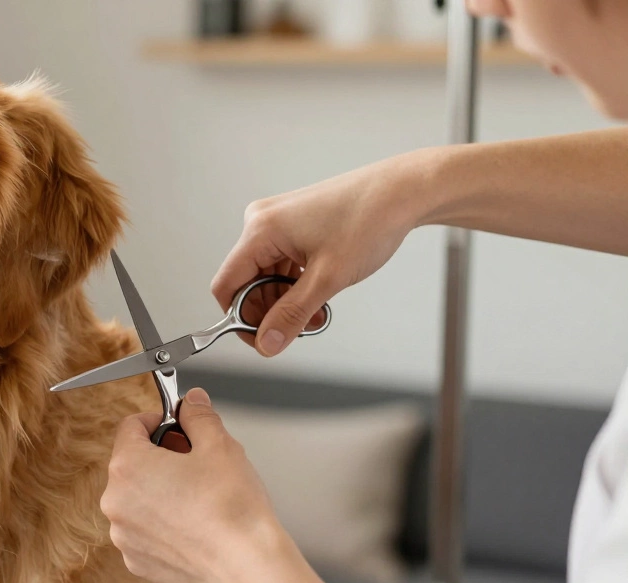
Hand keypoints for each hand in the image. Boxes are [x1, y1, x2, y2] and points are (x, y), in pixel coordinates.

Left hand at [103, 387, 291, 582]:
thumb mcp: (220, 445)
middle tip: (197, 461)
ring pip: (138, 497)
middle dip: (162, 456)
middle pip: (132, 462)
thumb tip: (191, 402)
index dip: (159, 420)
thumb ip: (198, 416)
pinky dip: (163, 522)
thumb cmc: (232, 509)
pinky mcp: (136, 560)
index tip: (179, 426)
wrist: (246, 568)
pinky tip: (194, 524)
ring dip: (161, 490)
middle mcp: (115, 501)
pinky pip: (144, 528)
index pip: (131, 426)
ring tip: (199, 496)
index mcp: (128, 466)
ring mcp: (123, 535)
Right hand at [211, 152, 433, 356]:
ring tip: (316, 314)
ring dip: (285, 300)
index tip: (261, 339)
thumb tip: (267, 343)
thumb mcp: (328, 278)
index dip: (239, 318)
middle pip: (245, 282)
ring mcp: (277, 221)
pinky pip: (280, 262)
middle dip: (268, 311)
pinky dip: (295, 284)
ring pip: (265, 275)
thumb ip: (292, 314)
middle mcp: (261, 222)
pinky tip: (318, 295)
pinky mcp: (293, 224)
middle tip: (297, 329)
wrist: (402, 192)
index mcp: (260, 230)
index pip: (227, 285)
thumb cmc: (369, 220)